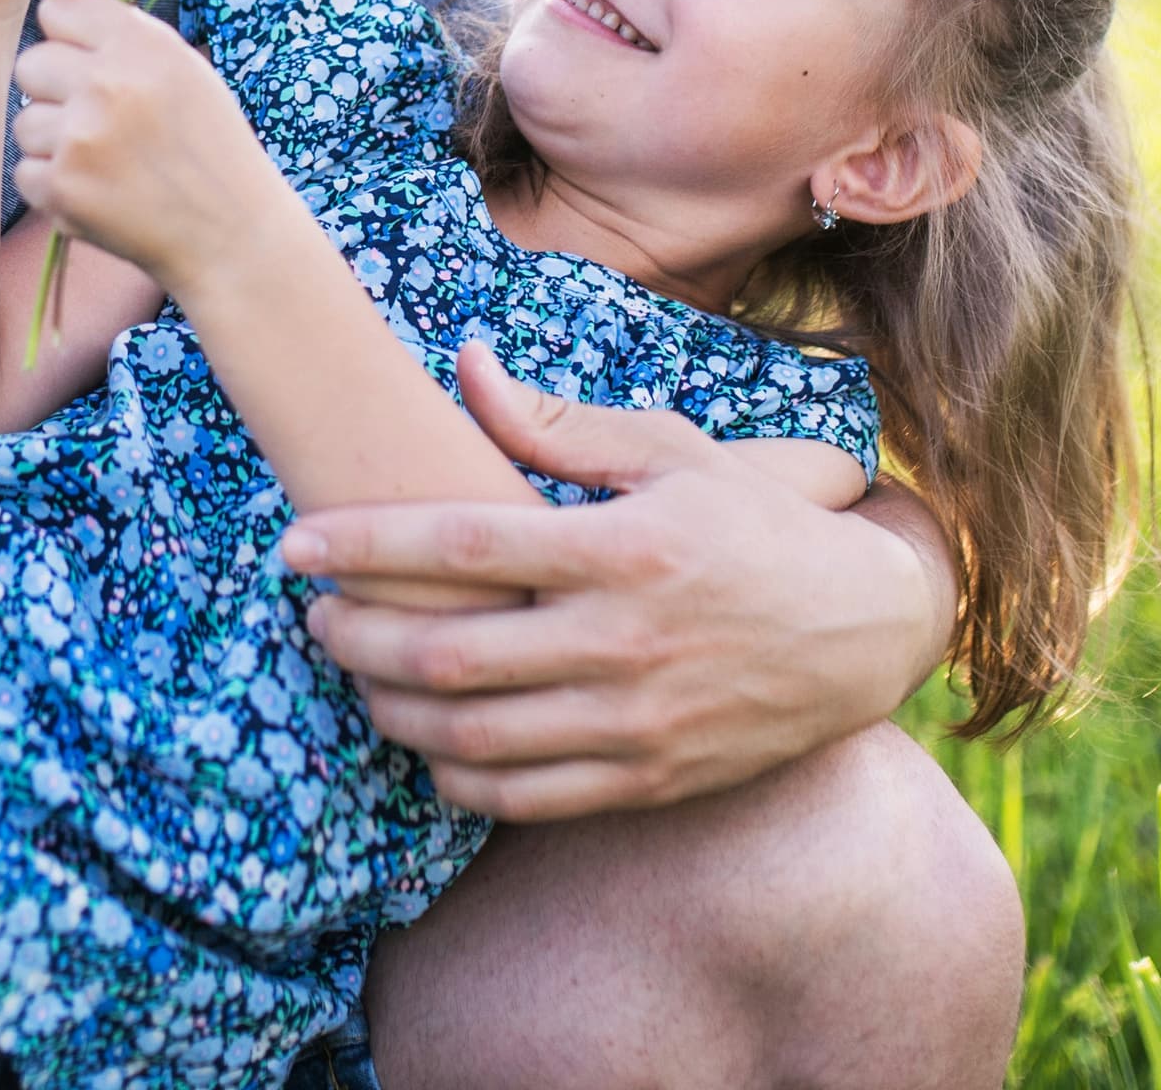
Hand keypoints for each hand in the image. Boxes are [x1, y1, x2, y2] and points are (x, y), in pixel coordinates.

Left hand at [9, 0, 299, 289]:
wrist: (231, 234)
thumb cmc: (207, 143)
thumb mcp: (177, 65)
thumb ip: (116, 15)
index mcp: (141, 43)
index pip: (57, 9)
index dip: (72, 39)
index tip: (97, 68)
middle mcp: (108, 82)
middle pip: (31, 63)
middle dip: (58, 92)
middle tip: (105, 123)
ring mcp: (81, 137)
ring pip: (25, 122)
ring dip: (56, 145)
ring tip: (108, 163)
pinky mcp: (62, 187)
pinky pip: (26, 173)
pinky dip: (55, 188)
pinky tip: (100, 193)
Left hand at [273, 342, 945, 819]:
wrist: (865, 630)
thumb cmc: (754, 523)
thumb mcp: (669, 451)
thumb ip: (555, 422)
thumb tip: (464, 362)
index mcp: (622, 547)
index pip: (461, 548)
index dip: (362, 546)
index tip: (294, 544)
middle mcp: (622, 642)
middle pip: (446, 656)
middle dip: (356, 640)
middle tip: (318, 618)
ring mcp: (635, 723)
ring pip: (471, 739)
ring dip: (391, 711)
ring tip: (361, 677)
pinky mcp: (648, 781)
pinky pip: (522, 799)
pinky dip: (454, 776)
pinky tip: (429, 739)